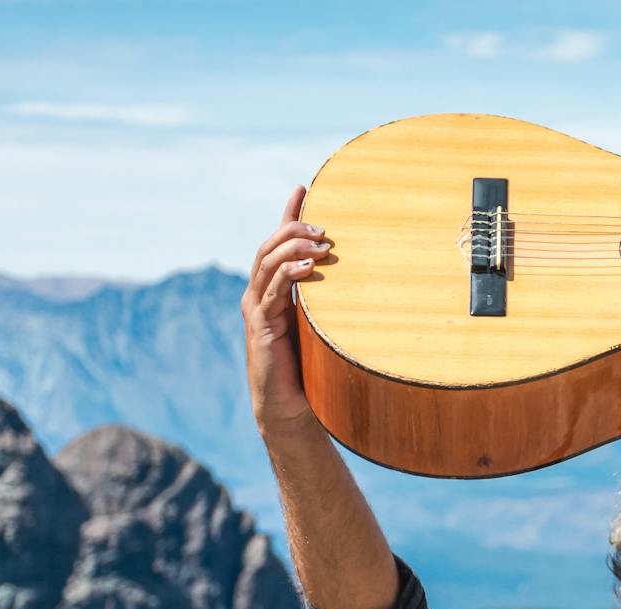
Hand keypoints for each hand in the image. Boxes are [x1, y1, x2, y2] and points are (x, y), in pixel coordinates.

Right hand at [242, 186, 330, 437]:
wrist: (289, 409)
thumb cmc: (310, 373)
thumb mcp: (322, 328)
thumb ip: (330, 306)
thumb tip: (363, 285)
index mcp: (272, 292)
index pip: (278, 244)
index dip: (288, 214)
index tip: (302, 188)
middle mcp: (259, 295)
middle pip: (269, 246)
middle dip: (293, 227)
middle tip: (322, 224)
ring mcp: (257, 309)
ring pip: (267, 263)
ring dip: (294, 247)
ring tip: (320, 242)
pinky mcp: (260, 327)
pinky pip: (272, 292)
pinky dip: (289, 275)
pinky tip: (309, 268)